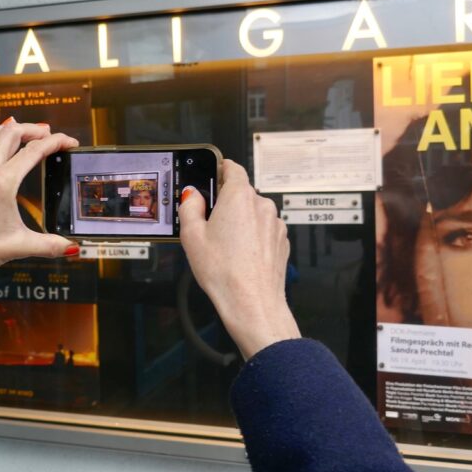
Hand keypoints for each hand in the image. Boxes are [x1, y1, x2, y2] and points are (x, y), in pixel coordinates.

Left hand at [0, 118, 79, 288]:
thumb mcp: (18, 247)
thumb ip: (49, 245)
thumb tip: (71, 247)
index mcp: (1, 183)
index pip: (34, 151)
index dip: (56, 142)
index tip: (70, 142)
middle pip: (11, 133)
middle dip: (34, 128)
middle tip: (50, 134)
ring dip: (13, 130)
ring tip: (28, 133)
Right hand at [178, 160, 300, 358]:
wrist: (252, 303)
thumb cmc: (223, 272)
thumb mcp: (191, 236)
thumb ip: (189, 207)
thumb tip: (192, 195)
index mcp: (239, 196)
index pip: (232, 168)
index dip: (220, 169)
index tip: (212, 175)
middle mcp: (262, 205)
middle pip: (242, 194)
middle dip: (226, 204)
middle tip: (209, 225)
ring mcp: (275, 224)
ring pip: (254, 214)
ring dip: (241, 222)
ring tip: (225, 247)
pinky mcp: (281, 241)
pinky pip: (264, 231)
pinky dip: (253, 237)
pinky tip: (240, 256)